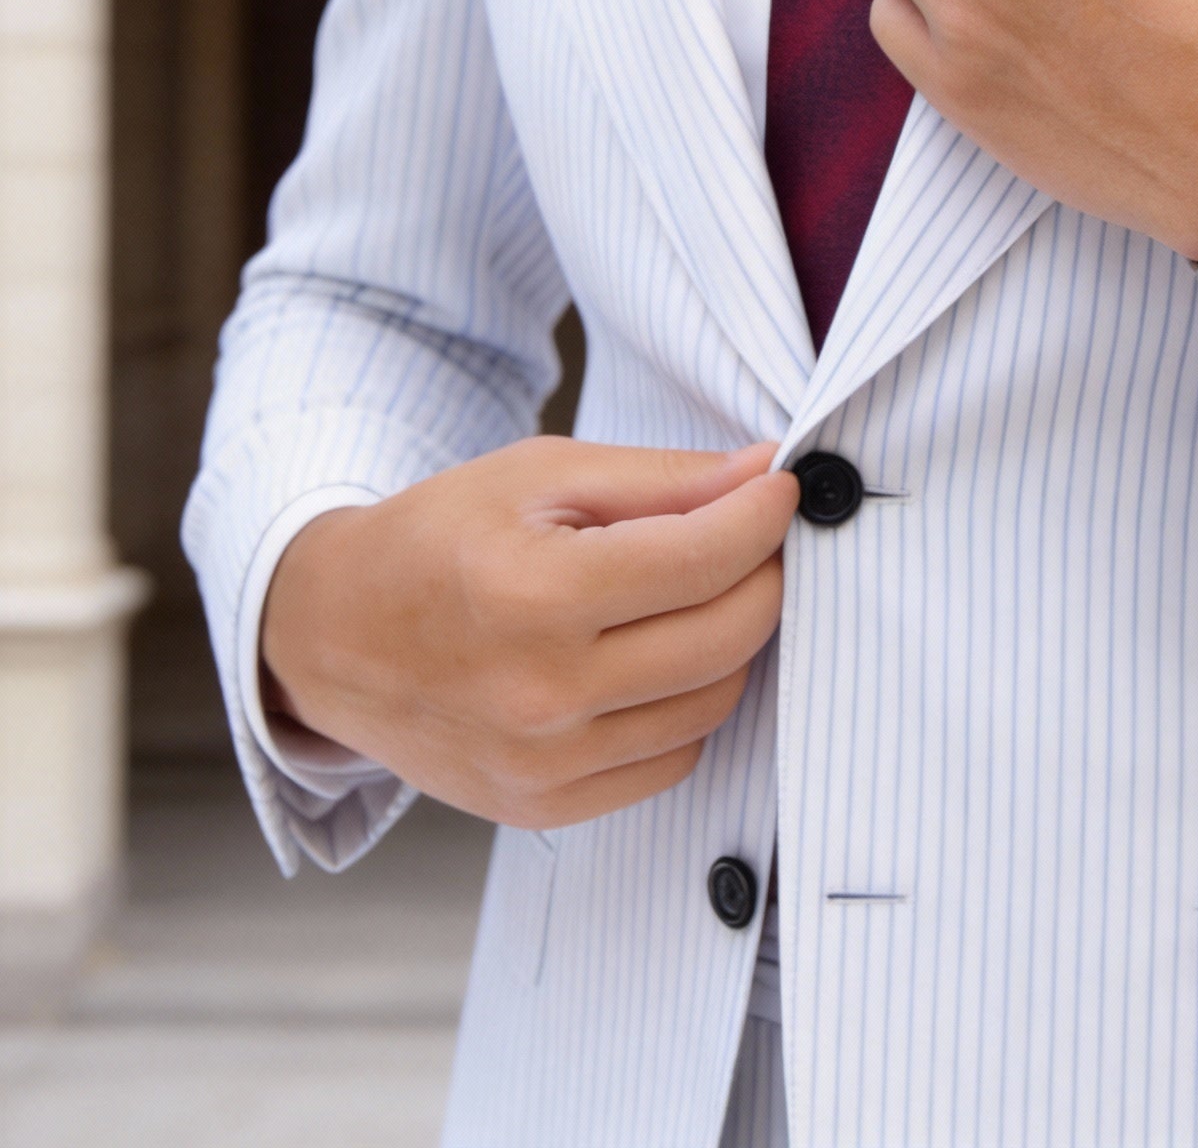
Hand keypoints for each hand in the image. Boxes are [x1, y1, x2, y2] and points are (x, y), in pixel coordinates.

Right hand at [261, 437, 797, 829]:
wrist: (334, 635)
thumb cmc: (440, 538)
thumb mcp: (543, 475)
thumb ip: (664, 478)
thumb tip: (765, 474)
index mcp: (536, 595)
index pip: (707, 558)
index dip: (764, 514)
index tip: (779, 488)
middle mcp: (542, 693)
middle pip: (729, 636)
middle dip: (764, 575)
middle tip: (751, 538)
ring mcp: (544, 764)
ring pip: (714, 701)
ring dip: (731, 642)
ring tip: (698, 594)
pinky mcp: (545, 807)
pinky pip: (674, 759)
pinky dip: (686, 704)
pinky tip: (653, 658)